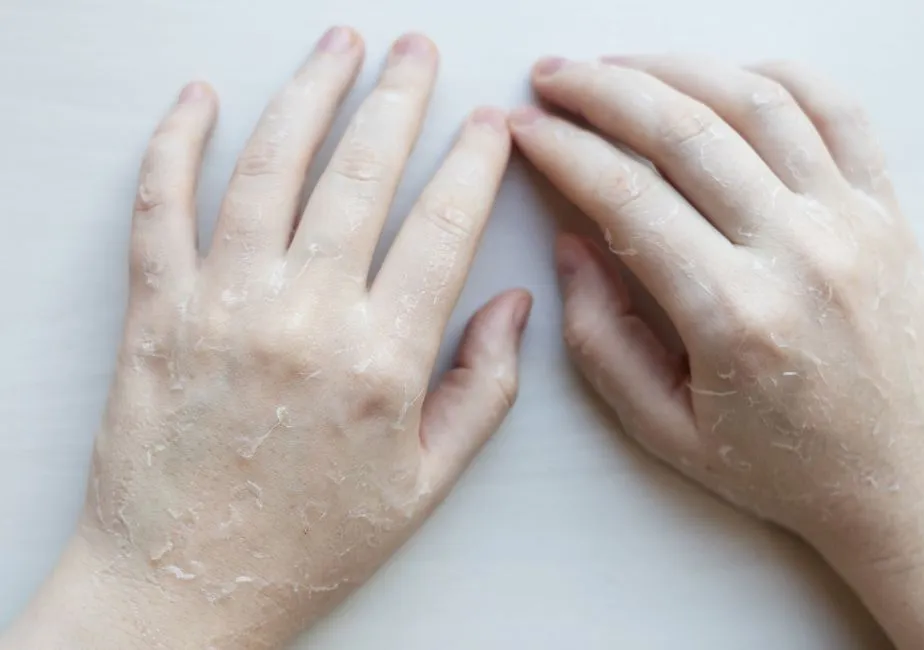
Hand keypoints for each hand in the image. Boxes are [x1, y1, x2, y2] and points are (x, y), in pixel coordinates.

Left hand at [2, 29, 528, 649]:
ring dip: (309, 94)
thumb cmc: (307, 543)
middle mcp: (302, 320)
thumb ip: (483, 389)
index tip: (490, 124)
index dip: (473, 164)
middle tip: (418, 52)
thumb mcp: (425, 484)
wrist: (183, 586)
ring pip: (268, 168)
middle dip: (398, 99)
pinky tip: (200, 100)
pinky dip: (175, 143)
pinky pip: (158, 206)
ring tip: (338, 45)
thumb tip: (515, 306)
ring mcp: (222, 307)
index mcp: (380, 363)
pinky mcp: (156, 312)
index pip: (443, 229)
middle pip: (362, 176)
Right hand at [510, 56, 923, 647]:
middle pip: (683, 131)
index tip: (524, 128)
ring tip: (620, 65)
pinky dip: (774, 75)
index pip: (627, 197)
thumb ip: (602, 341)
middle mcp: (799, 253)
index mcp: (735, 316)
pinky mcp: (884, 211)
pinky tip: (722, 76)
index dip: (562, 151)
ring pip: (755, 102)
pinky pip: (836, 110)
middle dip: (602, 90)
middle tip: (553, 78)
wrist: (906, 484)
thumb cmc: (788, 469)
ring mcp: (851, 223)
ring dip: (675, 68)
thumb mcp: (666, 432)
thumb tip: (571, 246)